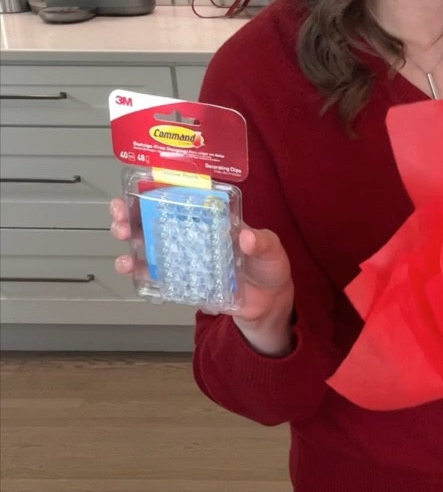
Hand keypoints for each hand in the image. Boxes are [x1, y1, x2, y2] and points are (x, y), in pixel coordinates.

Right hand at [109, 199, 295, 355]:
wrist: (269, 303)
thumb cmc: (269, 268)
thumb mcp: (271, 249)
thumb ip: (262, 241)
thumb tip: (247, 236)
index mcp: (211, 218)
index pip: (180, 198)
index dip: (156, 191)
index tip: (137, 189)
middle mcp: (193, 234)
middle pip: (156, 219)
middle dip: (132, 215)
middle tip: (121, 216)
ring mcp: (186, 258)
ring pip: (150, 245)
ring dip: (131, 241)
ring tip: (122, 241)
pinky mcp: (183, 281)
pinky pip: (157, 276)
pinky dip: (142, 272)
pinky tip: (132, 269)